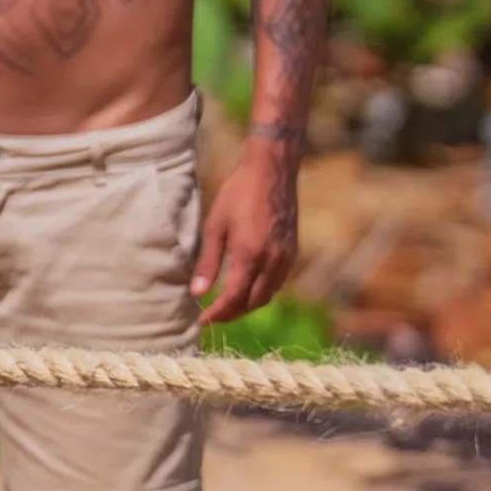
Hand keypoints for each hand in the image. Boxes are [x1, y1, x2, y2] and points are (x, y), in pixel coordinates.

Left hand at [192, 147, 300, 325]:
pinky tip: (247, 288)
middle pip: (252, 303)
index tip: (201, 321)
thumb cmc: (238, 193)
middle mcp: (272, 261)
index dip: (217, 314)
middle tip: (212, 316)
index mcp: (250, 255)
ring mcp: (286, 257)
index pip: (233, 298)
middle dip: (231, 314)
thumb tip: (197, 293)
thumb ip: (208, 263)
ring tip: (227, 306)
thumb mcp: (215, 225)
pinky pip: (277, 283)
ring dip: (247, 306)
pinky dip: (261, 292)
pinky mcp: (292, 251)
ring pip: (267, 296)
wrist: (272, 170)